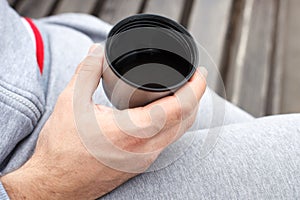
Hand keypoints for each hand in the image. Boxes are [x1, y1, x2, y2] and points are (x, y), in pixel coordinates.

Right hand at [1, 44, 206, 199]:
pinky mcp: (139, 165)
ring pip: (178, 133)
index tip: (198, 73)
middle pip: (185, 120)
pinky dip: (174, 124)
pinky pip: (167, 142)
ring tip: (183, 92)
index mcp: (132, 131)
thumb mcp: (71, 102)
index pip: (179, 108)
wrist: (55, 185)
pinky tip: (166, 114)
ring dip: (186, 111)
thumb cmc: (61, 148)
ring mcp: (144, 160)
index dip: (195, 88)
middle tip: (193, 78)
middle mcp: (145, 149)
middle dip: (195, 97)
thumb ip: (87, 72)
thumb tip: (98, 51)